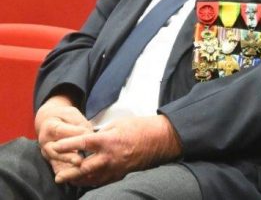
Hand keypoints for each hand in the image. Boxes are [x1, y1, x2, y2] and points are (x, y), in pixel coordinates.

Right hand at [35, 95, 93, 175]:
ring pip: (55, 160)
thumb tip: (89, 135)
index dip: (73, 134)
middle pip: (55, 150)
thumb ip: (79, 124)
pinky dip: (63, 172)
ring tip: (77, 169)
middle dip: (67, 156)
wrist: (50, 121)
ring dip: (66, 166)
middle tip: (79, 161)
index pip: (60, 131)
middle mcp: (45, 141)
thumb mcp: (72, 115)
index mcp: (49, 126)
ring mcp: (46, 151)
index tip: (86, 136)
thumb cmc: (64, 117)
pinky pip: (56, 167)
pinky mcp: (51, 159)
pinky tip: (72, 177)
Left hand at [50, 115, 181, 186]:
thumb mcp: (118, 124)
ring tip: (68, 179)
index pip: (83, 143)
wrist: (161, 139)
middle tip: (58, 175)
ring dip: (79, 180)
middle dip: (69, 173)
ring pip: (92, 179)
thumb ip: (102, 133)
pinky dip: (92, 181)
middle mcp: (110, 157)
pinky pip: (103, 181)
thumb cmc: (141, 127)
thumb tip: (89, 138)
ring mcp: (116, 168)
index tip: (55, 146)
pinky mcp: (121, 174)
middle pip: (84, 168)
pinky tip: (86, 180)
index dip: (67, 145)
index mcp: (109, 140)